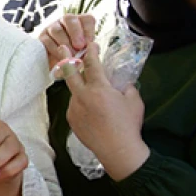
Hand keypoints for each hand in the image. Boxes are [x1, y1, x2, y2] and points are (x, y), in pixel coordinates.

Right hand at [39, 14, 96, 69]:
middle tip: (79, 47)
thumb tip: (94, 47)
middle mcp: (65, 21)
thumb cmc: (76, 57)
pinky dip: (55, 49)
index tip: (89, 43)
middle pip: (69, 19)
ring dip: (65, 43)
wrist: (60, 66)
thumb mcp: (86, 53)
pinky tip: (60, 57)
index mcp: (80, 22)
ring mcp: (52, 27)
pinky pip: (47, 40)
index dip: (88, 30)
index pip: (87, 19)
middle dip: (75, 33)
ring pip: (57, 30)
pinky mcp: (42, 37)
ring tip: (71, 55)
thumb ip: (90, 49)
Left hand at [62, 42, 148, 179]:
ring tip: (97, 101)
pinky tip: (94, 113)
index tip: (91, 45)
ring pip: (75, 92)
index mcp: (98, 88)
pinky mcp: (71, 119)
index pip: (92, 65)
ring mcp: (73, 108)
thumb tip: (121, 83)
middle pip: (70, 73)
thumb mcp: (134, 101)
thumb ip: (126, 87)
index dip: (91, 52)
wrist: (117, 149)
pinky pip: (75, 107)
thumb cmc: (128, 124)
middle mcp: (82, 96)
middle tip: (61, 47)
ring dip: (82, 90)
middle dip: (65, 57)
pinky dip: (82, 105)